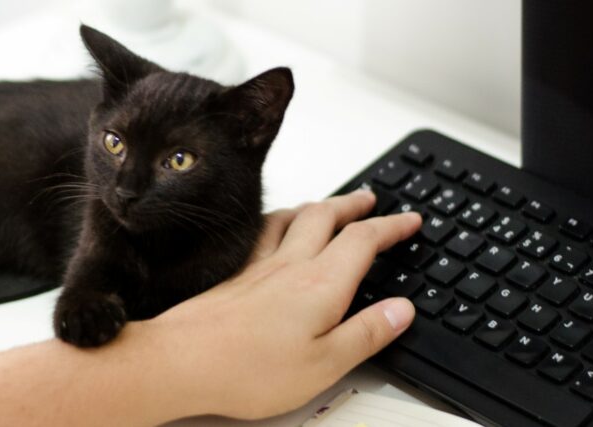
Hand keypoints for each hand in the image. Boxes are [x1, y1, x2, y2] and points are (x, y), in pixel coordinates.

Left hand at [140, 190, 421, 419]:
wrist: (181, 361)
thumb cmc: (247, 369)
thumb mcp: (325, 365)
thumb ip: (366, 334)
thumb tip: (401, 310)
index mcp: (321, 285)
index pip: (364, 241)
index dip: (392, 226)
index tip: (410, 220)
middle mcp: (290, 266)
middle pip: (327, 217)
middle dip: (354, 204)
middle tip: (371, 199)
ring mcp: (258, 267)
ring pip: (292, 218)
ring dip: (317, 206)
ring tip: (328, 205)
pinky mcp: (233, 275)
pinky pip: (261, 232)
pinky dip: (277, 220)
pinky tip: (271, 228)